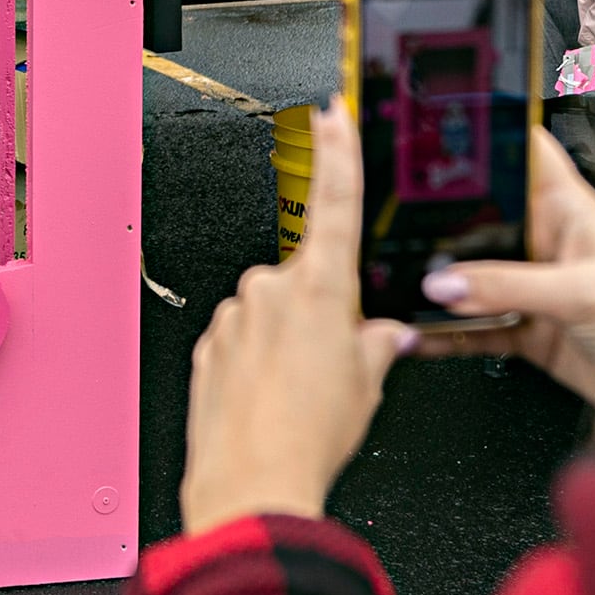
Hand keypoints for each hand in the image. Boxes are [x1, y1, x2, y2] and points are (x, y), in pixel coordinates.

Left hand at [180, 98, 411, 535]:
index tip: (333, 111)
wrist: (251, 483)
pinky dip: (257, 364)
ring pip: (271, 314)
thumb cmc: (310, 437)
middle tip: (331, 366)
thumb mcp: (367, 384)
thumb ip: (377, 344)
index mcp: (321, 286)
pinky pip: (242, 341)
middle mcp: (272, 288)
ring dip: (286, 342)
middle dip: (320, 313)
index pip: (335, 199)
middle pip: (305, 280)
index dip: (337, 150)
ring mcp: (236, 316)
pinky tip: (270, 401)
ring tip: (298, 394)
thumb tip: (385, 335)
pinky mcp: (209, 344)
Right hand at [410, 126, 594, 405]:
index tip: (434, 128)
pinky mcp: (523, 328)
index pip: (521, 152)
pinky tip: (419, 332)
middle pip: (479, 218)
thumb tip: (446, 284)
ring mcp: (530, 285)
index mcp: (565, 207)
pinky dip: (444, 332)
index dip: (483, 135)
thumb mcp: (582, 291)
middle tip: (392, 222)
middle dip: (438, 220)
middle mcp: (544, 240)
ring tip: (394, 280)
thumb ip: (510, 286)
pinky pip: (472, 327)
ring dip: (436, 282)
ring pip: (469, 276)